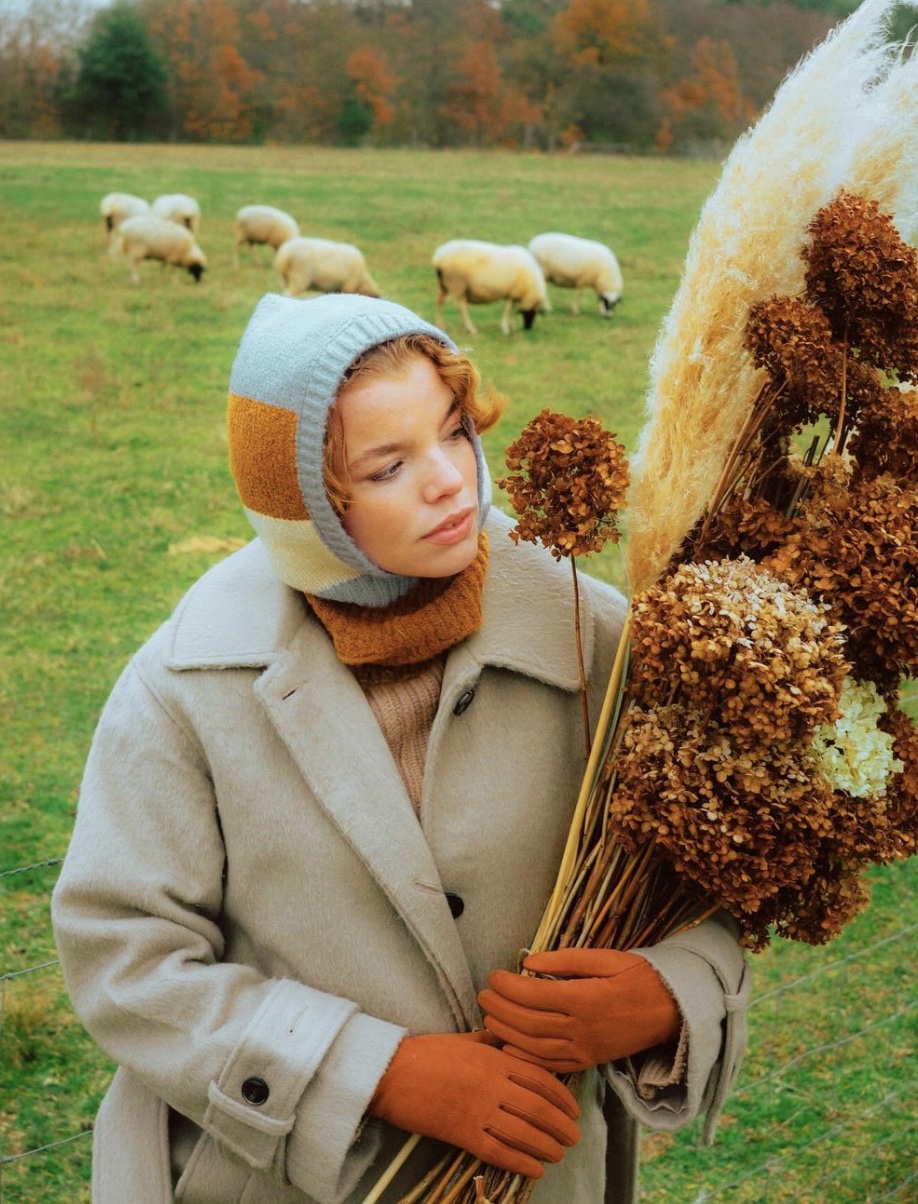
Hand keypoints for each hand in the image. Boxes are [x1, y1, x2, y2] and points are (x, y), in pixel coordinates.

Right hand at [367, 1030, 579, 1179]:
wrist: (393, 1073)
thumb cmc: (429, 1052)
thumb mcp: (466, 1038)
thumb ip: (494, 1041)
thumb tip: (514, 1040)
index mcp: (495, 1058)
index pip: (540, 1078)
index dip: (562, 1097)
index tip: (574, 1109)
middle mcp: (493, 1084)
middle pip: (538, 1108)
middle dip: (562, 1125)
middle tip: (574, 1137)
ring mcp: (479, 1110)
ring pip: (524, 1132)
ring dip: (548, 1146)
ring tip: (560, 1154)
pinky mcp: (463, 1134)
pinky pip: (499, 1151)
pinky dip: (521, 1162)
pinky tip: (536, 1169)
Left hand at [478, 948, 680, 1073]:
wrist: (672, 1010)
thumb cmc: (638, 976)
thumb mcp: (604, 958)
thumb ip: (564, 961)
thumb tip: (527, 962)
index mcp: (585, 999)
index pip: (533, 995)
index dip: (508, 986)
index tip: (493, 975)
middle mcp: (582, 1029)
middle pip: (529, 1023)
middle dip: (501, 1008)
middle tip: (483, 994)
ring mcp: (585, 1049)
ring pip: (535, 1047)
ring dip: (507, 1032)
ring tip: (489, 1016)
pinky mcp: (589, 1061)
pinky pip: (552, 1065)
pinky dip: (527, 1059)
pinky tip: (510, 1048)